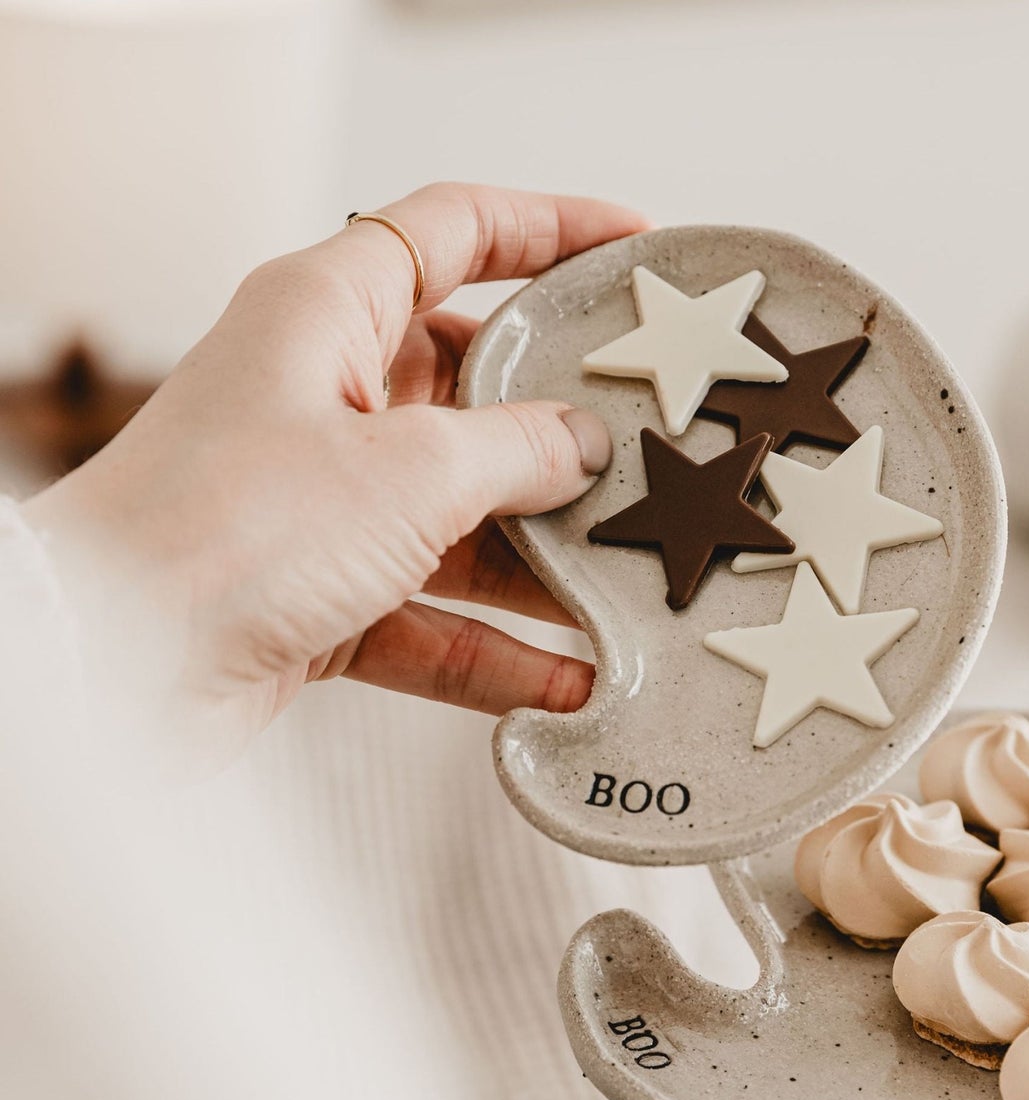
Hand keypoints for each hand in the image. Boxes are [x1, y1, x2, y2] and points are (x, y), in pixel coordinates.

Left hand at [24, 182, 647, 760]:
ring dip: (543, 557)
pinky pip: (436, 613)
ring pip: (463, 515)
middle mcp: (323, 398)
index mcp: (324, 314)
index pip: (449, 233)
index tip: (631, 246)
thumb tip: (586, 445)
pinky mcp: (324, 594)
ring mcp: (324, 502)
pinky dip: (498, 648)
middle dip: (564, 427)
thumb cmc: (225, 533)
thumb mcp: (404, 471)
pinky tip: (570, 676)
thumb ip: (515, 451)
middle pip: (472, 390)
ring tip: (627, 579)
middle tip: (650, 444)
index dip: (546, 228)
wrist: (113, 671)